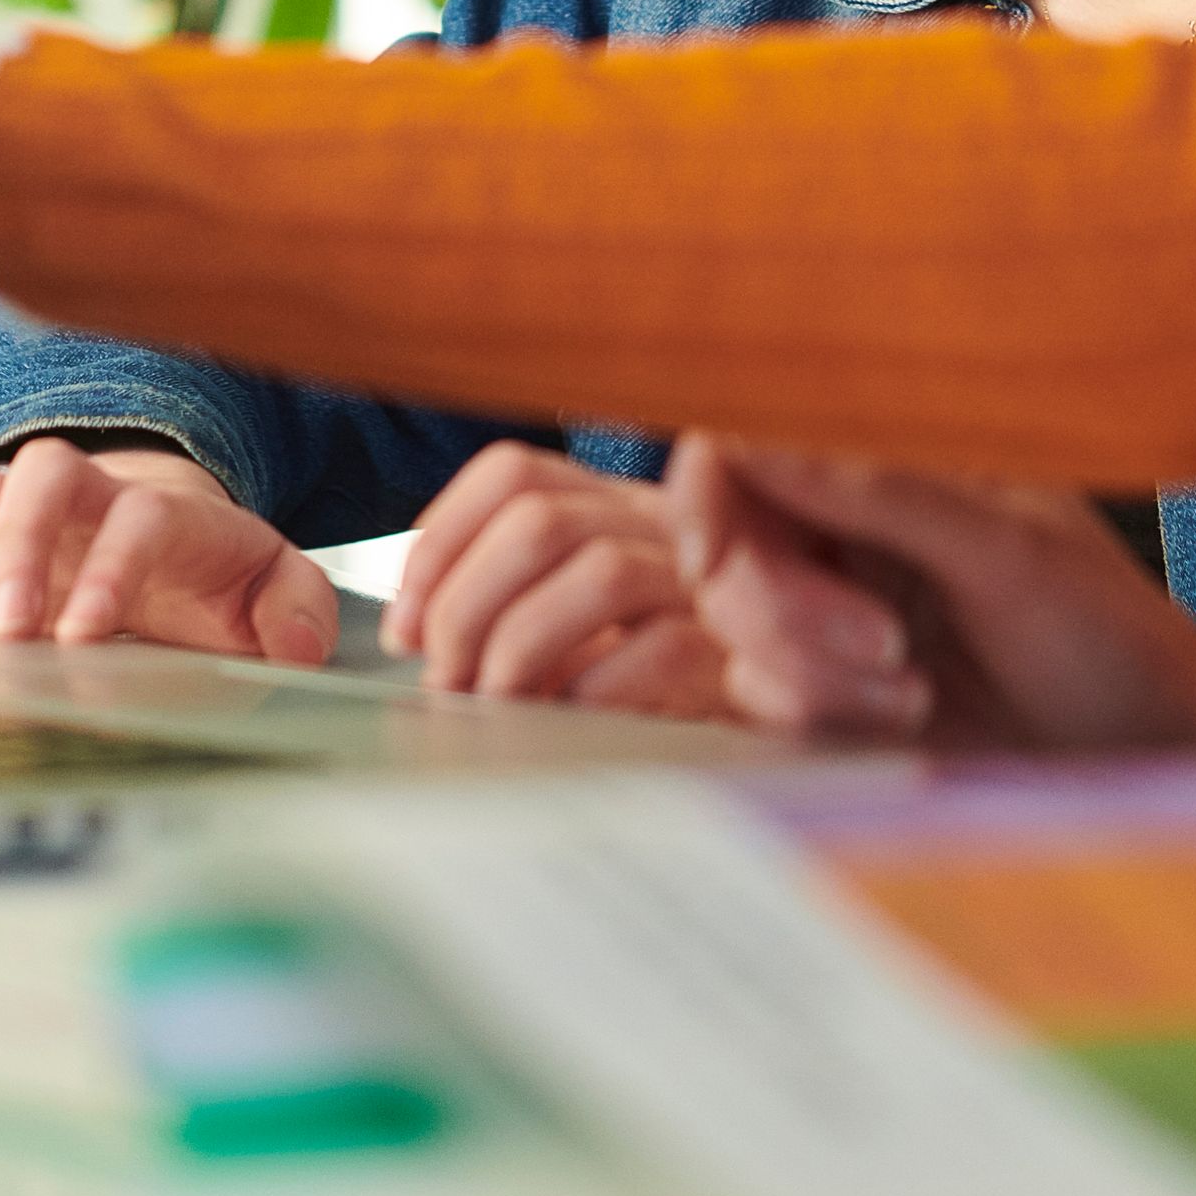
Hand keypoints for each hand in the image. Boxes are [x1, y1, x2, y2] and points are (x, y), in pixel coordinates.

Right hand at [0, 441, 338, 660]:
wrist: (167, 545)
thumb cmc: (213, 576)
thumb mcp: (272, 590)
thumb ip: (298, 608)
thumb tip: (298, 646)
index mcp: (168, 511)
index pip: (140, 516)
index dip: (109, 568)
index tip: (83, 639)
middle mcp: (92, 496)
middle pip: (44, 473)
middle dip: (18, 547)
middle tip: (6, 633)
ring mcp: (28, 512)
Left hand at [383, 441, 731, 717]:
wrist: (792, 712)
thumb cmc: (664, 674)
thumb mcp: (587, 616)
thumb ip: (519, 596)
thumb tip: (417, 634)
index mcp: (616, 503)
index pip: (514, 474)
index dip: (442, 540)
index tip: (403, 625)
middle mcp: (662, 525)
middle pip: (540, 522)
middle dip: (465, 605)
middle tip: (444, 680)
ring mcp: (705, 584)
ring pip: (599, 572)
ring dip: (519, 645)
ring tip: (494, 704)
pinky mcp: (739, 653)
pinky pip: (659, 650)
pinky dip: (592, 689)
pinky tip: (566, 721)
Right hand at [667, 435, 1195, 756]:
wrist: (1150, 765)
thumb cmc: (1111, 640)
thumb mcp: (1007, 553)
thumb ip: (879, 486)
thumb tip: (757, 432)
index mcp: (890, 456)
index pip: (747, 440)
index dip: (709, 493)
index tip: (713, 558)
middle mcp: (850, 524)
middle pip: (727, 541)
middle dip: (781, 606)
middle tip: (884, 647)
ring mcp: (835, 609)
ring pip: (733, 628)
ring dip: (808, 672)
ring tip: (913, 693)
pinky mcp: (833, 693)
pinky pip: (761, 697)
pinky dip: (818, 717)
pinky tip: (904, 725)